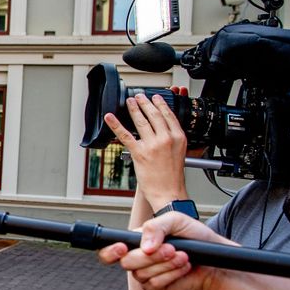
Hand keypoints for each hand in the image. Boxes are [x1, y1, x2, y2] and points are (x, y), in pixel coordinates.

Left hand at [104, 90, 188, 208]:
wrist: (168, 192)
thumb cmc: (173, 176)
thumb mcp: (180, 152)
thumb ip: (173, 139)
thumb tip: (163, 130)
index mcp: (178, 137)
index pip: (168, 115)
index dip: (160, 103)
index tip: (155, 97)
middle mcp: (166, 138)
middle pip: (154, 114)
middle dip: (145, 103)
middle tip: (139, 96)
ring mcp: (152, 145)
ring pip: (141, 121)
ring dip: (133, 109)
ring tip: (129, 102)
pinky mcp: (139, 153)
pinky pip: (125, 135)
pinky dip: (115, 124)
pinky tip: (109, 117)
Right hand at [118, 212, 234, 289]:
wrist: (215, 260)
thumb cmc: (196, 238)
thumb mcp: (176, 220)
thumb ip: (155, 226)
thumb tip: (144, 247)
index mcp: (136, 242)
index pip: (109, 250)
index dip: (110, 251)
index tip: (122, 248)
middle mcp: (138, 260)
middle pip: (127, 262)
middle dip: (151, 256)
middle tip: (171, 248)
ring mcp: (146, 276)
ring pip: (142, 273)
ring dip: (166, 264)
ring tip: (184, 256)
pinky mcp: (157, 289)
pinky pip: (155, 284)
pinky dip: (172, 274)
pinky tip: (184, 268)